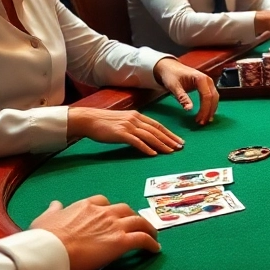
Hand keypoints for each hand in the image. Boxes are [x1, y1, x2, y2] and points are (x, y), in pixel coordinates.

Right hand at [31, 195, 159, 269]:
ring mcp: (114, 226)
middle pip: (125, 209)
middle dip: (132, 216)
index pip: (103, 202)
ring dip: (148, 227)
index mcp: (85, 206)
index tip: (112, 215)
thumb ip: (53, 211)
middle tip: (136, 224)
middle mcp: (103, 212)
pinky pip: (142, 239)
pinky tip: (155, 248)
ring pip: (139, 221)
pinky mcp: (121, 241)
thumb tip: (56, 204)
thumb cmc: (45, 238)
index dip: (110, 209)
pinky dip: (151, 243)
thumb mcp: (44, 219)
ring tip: (152, 235)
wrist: (51, 250)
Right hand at [68, 107, 182, 154]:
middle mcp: (135, 119)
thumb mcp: (123, 120)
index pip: (158, 125)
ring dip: (162, 144)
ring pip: (150, 136)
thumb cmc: (104, 122)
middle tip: (180, 147)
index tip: (178, 140)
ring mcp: (128, 126)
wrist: (89, 119)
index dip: (169, 133)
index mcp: (137, 116)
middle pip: (157, 130)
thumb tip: (145, 134)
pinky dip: (146, 148)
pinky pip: (137, 141)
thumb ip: (134, 125)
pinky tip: (153, 153)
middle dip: (170, 139)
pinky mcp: (121, 133)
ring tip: (171, 151)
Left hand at [153, 58, 218, 125]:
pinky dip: (210, 106)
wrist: (170, 67)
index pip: (207, 96)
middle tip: (202, 123)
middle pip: (213, 97)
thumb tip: (189, 110)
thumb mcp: (174, 87)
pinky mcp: (206, 86)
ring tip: (204, 120)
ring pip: (215, 98)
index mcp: (201, 78)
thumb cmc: (171, 76)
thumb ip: (182, 97)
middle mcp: (208, 80)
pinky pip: (212, 97)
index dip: (204, 109)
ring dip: (211, 110)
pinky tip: (206, 114)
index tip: (199, 120)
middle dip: (209, 111)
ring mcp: (208, 83)